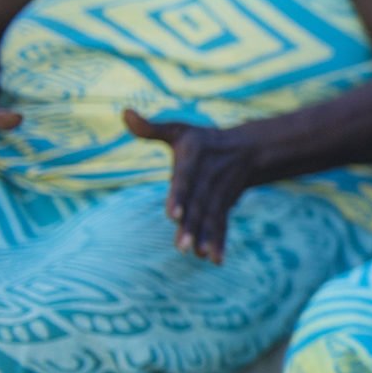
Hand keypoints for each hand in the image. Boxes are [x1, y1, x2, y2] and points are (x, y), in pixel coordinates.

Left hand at [124, 109, 256, 263]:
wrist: (247, 150)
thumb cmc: (202, 141)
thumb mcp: (179, 130)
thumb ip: (150, 128)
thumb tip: (124, 112)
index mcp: (195, 159)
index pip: (185, 180)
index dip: (180, 197)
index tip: (172, 215)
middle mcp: (209, 179)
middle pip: (200, 205)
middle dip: (192, 226)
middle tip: (182, 247)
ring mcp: (220, 195)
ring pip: (212, 218)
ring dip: (206, 237)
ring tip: (198, 255)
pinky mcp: (226, 207)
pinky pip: (224, 225)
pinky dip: (220, 242)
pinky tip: (215, 260)